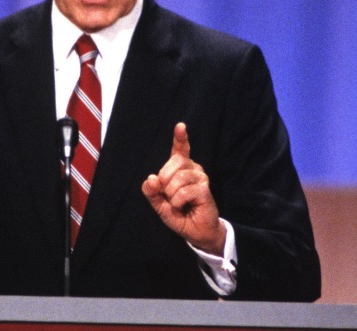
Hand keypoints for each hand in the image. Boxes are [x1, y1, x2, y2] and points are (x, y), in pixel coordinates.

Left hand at [142, 122, 226, 255]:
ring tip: (178, 203)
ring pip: (177, 179)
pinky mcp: (205, 189)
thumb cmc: (179, 214)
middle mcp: (193, 168)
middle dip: (164, 183)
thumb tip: (151, 178)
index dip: (180, 138)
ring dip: (172, 196)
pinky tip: (185, 206)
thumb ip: (151, 192)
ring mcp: (201, 177)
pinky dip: (178, 202)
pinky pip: (183, 192)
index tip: (180, 126)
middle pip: (172, 164)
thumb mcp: (159, 204)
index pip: (180, 149)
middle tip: (170, 197)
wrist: (195, 232)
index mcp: (180, 168)